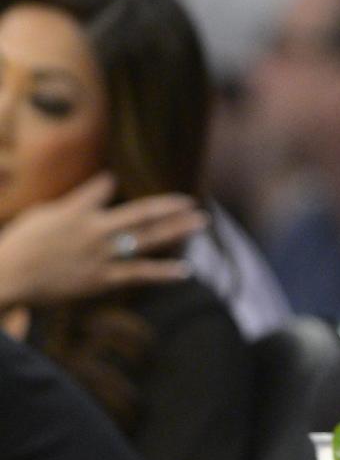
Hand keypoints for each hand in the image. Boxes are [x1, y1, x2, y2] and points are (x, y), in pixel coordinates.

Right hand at [0, 171, 207, 311]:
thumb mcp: (48, 213)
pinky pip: (140, 274)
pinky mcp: (103, 280)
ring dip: (177, 231)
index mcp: (79, 211)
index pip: (110, 191)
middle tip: (197, 205)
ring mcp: (102, 255)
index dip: (125, 190)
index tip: (157, 195)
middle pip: (142, 215)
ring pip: (147, 239)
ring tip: (200, 224)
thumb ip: (82, 199)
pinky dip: (164, 272)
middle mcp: (96, 230)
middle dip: (172, 209)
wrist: (9, 276)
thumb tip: (108, 179)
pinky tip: (185, 271)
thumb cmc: (23, 244)